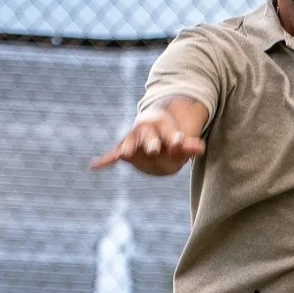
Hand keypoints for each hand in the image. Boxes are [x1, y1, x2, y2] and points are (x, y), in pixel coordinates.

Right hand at [90, 110, 204, 175]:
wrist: (152, 133)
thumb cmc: (169, 140)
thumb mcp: (180, 144)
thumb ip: (189, 147)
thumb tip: (200, 148)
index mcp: (161, 126)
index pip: (169, 134)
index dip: (174, 139)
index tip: (179, 142)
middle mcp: (145, 132)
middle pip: (149, 137)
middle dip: (151, 143)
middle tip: (154, 150)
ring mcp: (133, 140)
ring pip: (130, 143)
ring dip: (128, 148)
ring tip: (124, 153)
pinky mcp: (124, 150)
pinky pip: (113, 155)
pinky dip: (105, 161)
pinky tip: (93, 166)